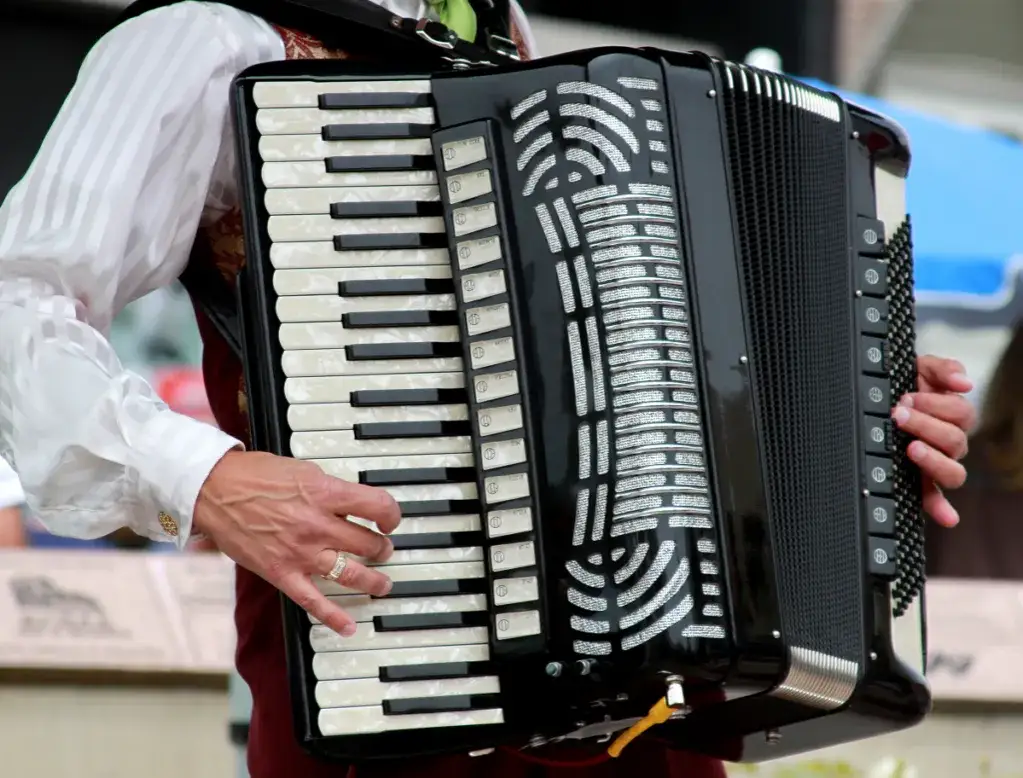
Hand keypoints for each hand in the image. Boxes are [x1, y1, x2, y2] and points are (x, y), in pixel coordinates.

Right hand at [193, 450, 399, 635]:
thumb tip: (352, 504)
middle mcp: (317, 525)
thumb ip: (330, 490)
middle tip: (382, 549)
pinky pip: (313, 601)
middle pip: (367, 543)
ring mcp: (300, 552)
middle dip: (382, 548)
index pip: (377, 506)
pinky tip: (349, 627)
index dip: (391, 514)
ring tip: (381, 583)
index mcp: (325, 494)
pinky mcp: (281, 573)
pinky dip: (333, 617)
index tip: (389, 520)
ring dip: (372, 581)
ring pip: (350, 573)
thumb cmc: (255, 475)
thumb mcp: (304, 471)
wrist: (214, 490)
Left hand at [891, 355, 975, 526]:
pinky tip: (946, 517)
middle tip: (899, 414)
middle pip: (954, 440)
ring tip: (910, 448)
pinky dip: (942, 509)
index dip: (936, 404)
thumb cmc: (903, 384)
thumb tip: (964, 383)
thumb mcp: (920, 368)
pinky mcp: (922, 481)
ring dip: (933, 461)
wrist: (877, 396)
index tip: (908, 397)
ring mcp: (937, 464)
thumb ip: (942, 368)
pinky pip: (935, 498)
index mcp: (953, 416)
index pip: (961, 413)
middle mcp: (950, 443)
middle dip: (925, 425)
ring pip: (953, 472)